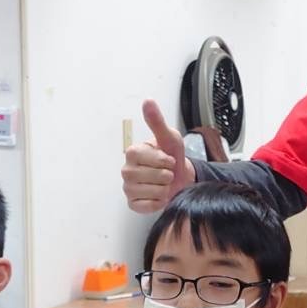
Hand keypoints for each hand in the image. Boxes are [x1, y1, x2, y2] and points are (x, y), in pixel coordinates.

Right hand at [121, 99, 194, 213]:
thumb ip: (157, 121)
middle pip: (150, 176)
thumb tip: (148, 101)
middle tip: (168, 172)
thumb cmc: (172, 156)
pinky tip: (160, 195)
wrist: (180, 178)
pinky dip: (158, 202)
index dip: (163, 160)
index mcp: (132, 153)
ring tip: (165, 184)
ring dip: (164, 188)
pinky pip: (147, 206)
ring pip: (150, 191)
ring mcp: (128, 188)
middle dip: (166, 175)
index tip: (169, 159)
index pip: (147, 157)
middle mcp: (126, 170)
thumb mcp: (169, 137)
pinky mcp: (133, 204)